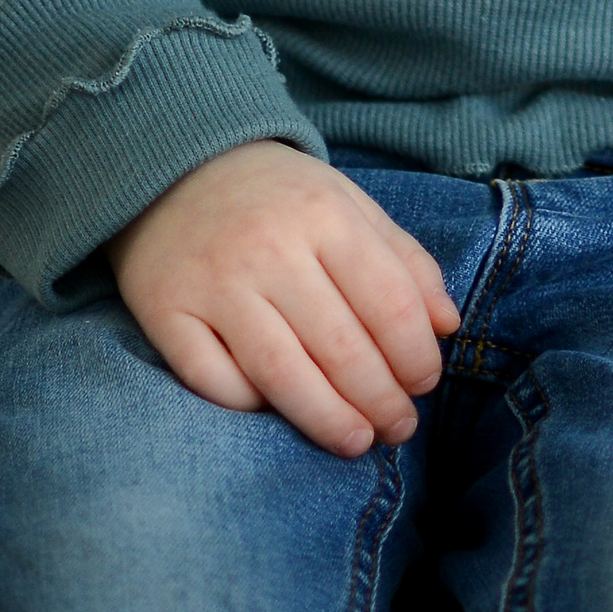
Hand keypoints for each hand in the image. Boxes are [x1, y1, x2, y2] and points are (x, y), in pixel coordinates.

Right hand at [107, 139, 460, 458]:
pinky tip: (279, 415)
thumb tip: (447, 327)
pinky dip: (248, 404)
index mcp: (327, 217)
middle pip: (339, 345)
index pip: (388, 300)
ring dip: (326, 418)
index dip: (415, 353)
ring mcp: (215, 284)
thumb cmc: (282, 197)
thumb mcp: (352, 206)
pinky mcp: (166, 313)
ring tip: (358, 443)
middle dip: (379, 397)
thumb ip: (404, 262)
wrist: (179, 168)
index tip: (427, 384)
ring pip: (280, 372)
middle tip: (400, 428)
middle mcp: (271, 250)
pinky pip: (211, 378)